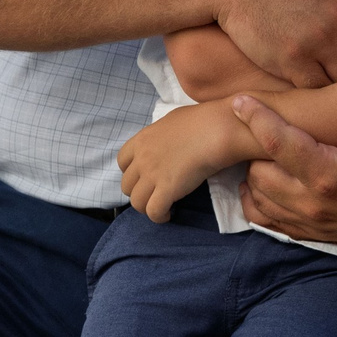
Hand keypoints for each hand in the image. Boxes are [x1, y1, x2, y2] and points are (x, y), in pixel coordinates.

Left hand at [116, 103, 249, 221]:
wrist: (214, 130)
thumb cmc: (200, 121)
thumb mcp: (173, 120)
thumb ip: (163, 134)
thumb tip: (168, 139)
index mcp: (142, 139)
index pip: (122, 161)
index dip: (132, 172)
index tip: (144, 176)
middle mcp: (142, 158)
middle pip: (126, 185)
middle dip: (139, 192)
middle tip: (155, 193)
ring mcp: (152, 175)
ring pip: (136, 202)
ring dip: (147, 207)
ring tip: (162, 206)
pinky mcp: (166, 190)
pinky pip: (153, 212)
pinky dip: (159, 216)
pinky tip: (169, 213)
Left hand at [232, 72, 336, 256]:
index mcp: (332, 174)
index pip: (278, 143)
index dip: (256, 118)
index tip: (239, 100)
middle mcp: (316, 203)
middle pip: (258, 173)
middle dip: (253, 148)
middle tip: (257, 122)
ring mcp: (315, 224)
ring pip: (259, 200)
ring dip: (254, 174)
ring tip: (261, 148)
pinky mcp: (319, 235)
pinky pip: (271, 223)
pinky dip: (260, 202)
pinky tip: (267, 181)